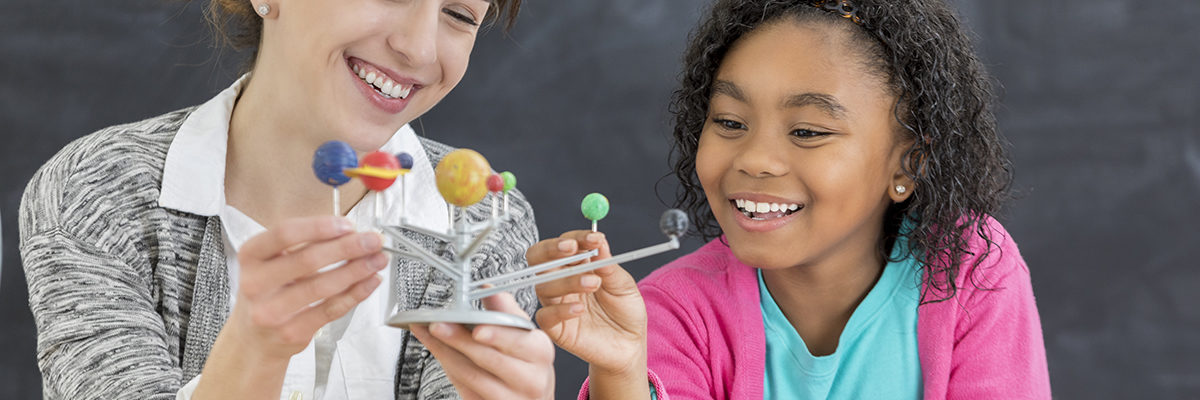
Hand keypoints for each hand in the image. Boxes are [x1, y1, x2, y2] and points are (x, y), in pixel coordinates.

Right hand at [195, 215, 386, 398]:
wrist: (254, 339)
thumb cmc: (269, 292)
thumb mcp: (273, 262)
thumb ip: (305, 245)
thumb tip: (352, 234)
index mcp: (251, 256)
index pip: (284, 234)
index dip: (319, 227)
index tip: (347, 224)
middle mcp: (255, 284)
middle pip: (307, 259)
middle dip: (348, 247)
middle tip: (372, 240)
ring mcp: (272, 311)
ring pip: (322, 286)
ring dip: (357, 270)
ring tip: (377, 260)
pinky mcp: (291, 332)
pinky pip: (331, 309)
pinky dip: (355, 294)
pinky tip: (369, 282)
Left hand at [410, 292, 554, 399]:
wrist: (532, 399)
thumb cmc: (528, 366)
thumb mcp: (526, 336)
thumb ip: (507, 312)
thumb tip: (488, 290)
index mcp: (540, 352)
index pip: (517, 341)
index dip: (496, 335)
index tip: (477, 329)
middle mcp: (530, 379)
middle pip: (490, 359)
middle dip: (459, 341)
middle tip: (438, 326)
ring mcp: (511, 399)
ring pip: (473, 377)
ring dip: (447, 355)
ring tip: (430, 336)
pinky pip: (466, 390)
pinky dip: (449, 371)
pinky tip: (439, 354)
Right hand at [528, 231, 647, 376]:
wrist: (630, 345)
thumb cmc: (626, 312)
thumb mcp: (624, 286)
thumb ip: (610, 266)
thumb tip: (600, 242)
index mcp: (576, 266)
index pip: (565, 244)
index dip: (576, 238)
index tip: (594, 239)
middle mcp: (561, 281)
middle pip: (539, 258)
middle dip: (552, 249)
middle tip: (573, 249)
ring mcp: (556, 303)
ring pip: (543, 285)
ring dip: (567, 280)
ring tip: (593, 283)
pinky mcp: (555, 328)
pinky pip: (545, 315)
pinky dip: (560, 310)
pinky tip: (579, 309)